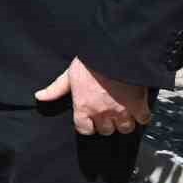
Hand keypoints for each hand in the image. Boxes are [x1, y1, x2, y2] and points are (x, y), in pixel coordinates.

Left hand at [35, 57, 151, 135]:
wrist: (114, 52)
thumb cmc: (90, 62)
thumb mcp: (69, 75)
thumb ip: (56, 89)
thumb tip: (39, 97)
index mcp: (83, 107)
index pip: (84, 130)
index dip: (88, 126)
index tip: (91, 120)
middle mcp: (101, 113)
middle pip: (105, 130)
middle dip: (107, 123)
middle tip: (108, 113)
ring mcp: (120, 111)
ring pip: (125, 128)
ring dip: (125, 122)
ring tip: (124, 112)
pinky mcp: (138, 105)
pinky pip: (143, 120)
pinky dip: (143, 116)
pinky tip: (139, 109)